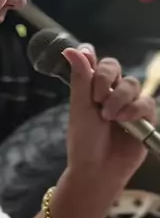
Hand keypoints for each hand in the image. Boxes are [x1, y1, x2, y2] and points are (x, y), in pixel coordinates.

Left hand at [64, 46, 156, 194]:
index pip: (97, 63)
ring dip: (119, 97)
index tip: (87, 57)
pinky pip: (147, 103)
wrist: (97, 169)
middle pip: (115, 67)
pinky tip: (124, 120)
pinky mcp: (145, 118)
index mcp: (93, 88)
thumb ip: (80, 78)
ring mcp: (129, 104)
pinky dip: (134, 109)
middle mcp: (112, 92)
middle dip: (105, 79)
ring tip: (109, 116)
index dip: (93, 58)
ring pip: (132, 84)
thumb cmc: (84, 140)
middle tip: (97, 98)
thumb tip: (70, 49)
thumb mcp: (79, 107)